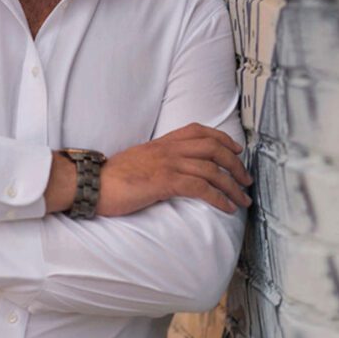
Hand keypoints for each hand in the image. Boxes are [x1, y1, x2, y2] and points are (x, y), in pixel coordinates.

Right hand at [97, 123, 252, 216]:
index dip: (221, 138)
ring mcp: (167, 164)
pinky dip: (219, 198)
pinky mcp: (164, 182)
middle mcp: (167, 149)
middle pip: (212, 147)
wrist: (92, 183)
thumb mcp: (139, 161)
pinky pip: (200, 188)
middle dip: (235, 163)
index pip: (198, 130)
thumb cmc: (112, 178)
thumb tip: (172, 171)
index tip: (235, 149)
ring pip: (211, 169)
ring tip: (243, 199)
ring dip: (232, 185)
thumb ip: (157, 160)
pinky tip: (227, 207)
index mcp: (161, 143)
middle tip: (246, 179)